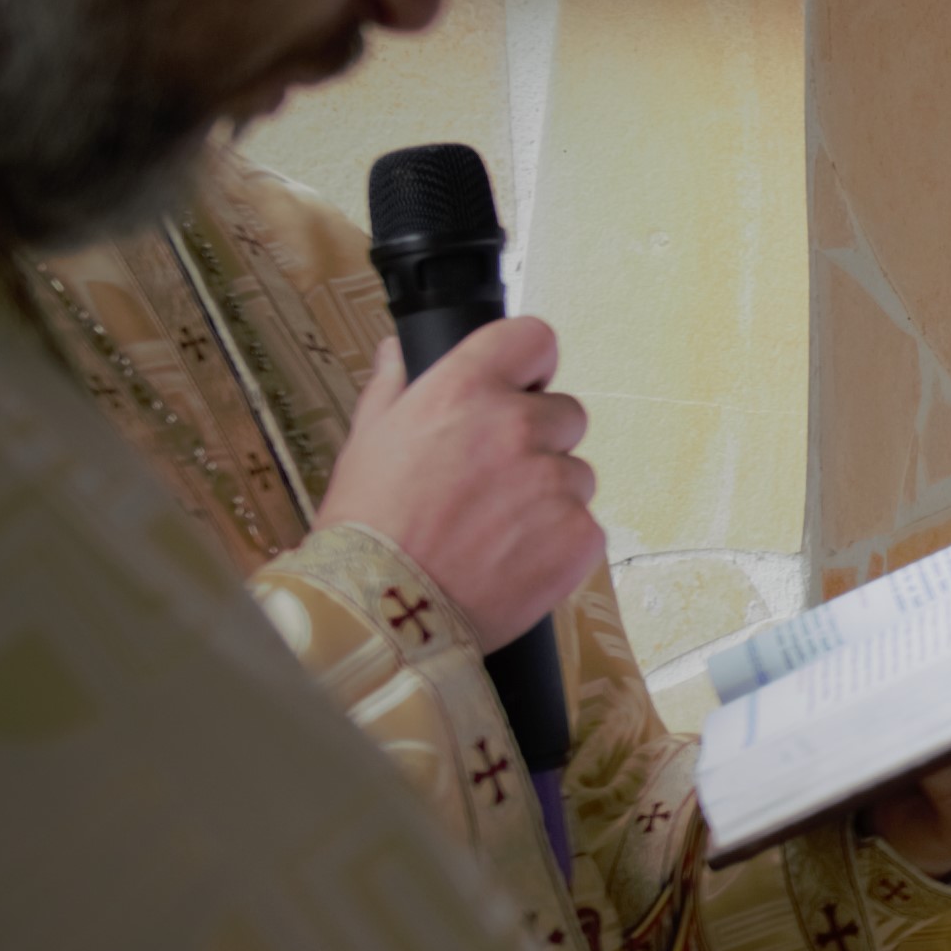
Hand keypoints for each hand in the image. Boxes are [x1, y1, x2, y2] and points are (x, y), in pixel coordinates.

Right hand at [323, 318, 605, 652]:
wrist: (378, 612)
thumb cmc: (366, 527)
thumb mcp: (366, 442)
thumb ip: (392, 387)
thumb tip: (399, 351)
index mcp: (466, 390)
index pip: (535, 339)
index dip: (530, 364)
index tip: (521, 386)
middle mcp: (518, 427)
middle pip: (565, 414)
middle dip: (538, 441)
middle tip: (491, 483)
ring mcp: (554, 483)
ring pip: (575, 475)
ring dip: (548, 496)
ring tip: (493, 531)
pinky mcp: (580, 536)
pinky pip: (584, 526)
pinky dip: (558, 543)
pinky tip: (512, 560)